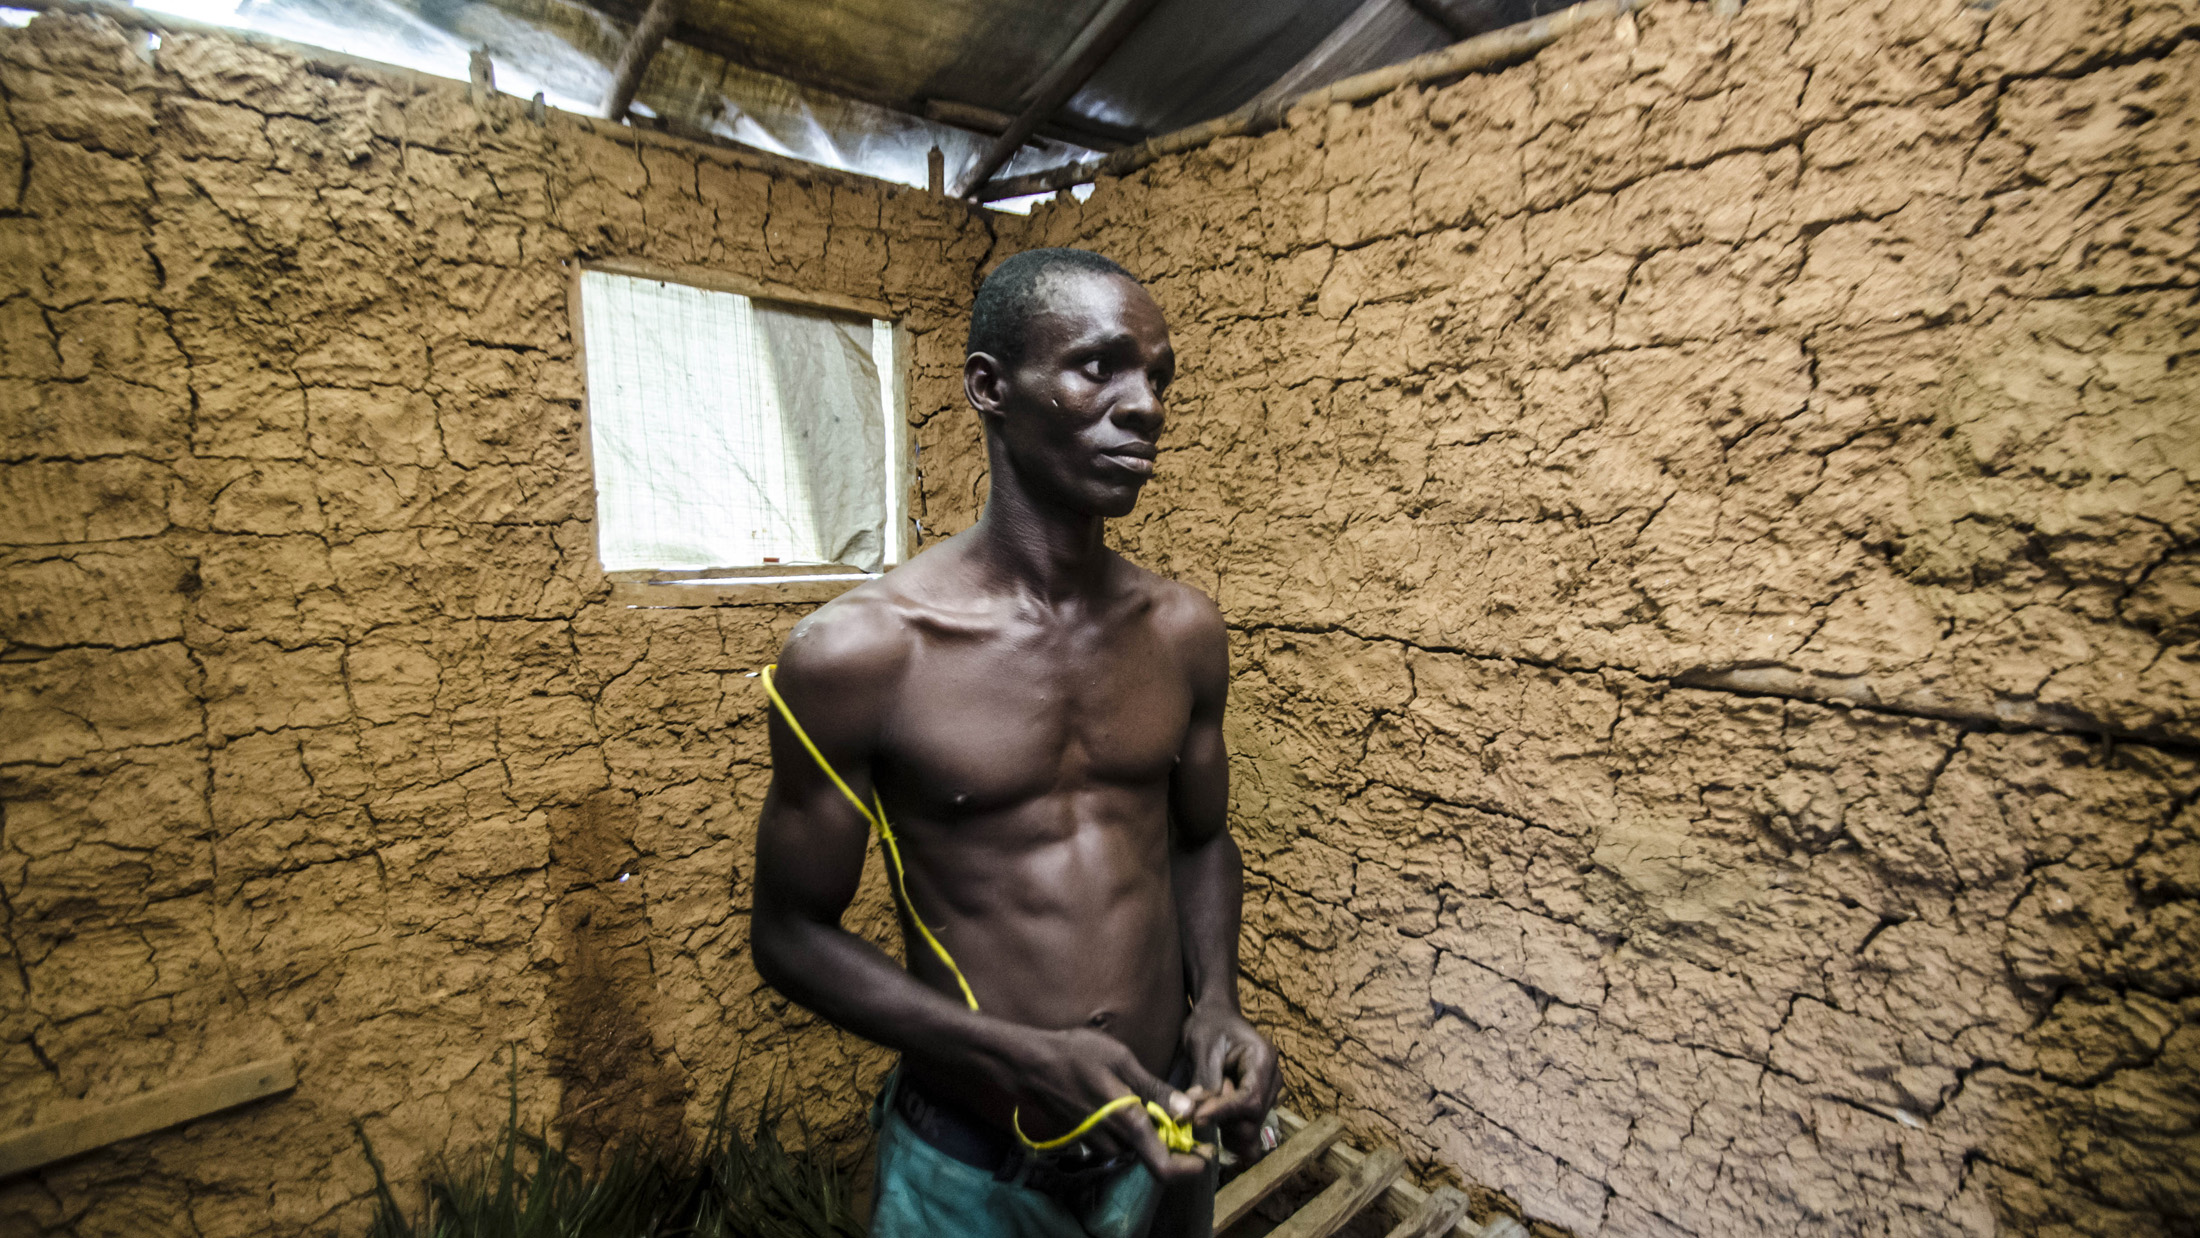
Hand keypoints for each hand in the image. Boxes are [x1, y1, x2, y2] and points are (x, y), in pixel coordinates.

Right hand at [1008, 1026, 1211, 1182]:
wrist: (1030, 1064)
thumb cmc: (1076, 1054)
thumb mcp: (1120, 1060)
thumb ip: (1154, 1089)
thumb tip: (1188, 1112)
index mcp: (1126, 1122)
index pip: (1163, 1167)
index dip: (1189, 1167)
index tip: (1204, 1153)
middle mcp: (1112, 1141)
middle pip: (1153, 1154)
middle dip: (1172, 1138)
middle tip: (1183, 1108)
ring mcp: (1097, 1143)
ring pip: (1137, 1147)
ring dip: (1150, 1131)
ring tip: (1152, 1097)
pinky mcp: (1087, 1139)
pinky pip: (1118, 1141)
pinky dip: (1131, 1127)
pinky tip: (1129, 1100)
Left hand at [1180, 1001, 1279, 1161]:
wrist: (1217, 1016)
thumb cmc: (1209, 1025)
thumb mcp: (1202, 1046)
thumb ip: (1203, 1080)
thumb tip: (1194, 1114)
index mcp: (1263, 1059)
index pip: (1250, 1098)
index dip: (1225, 1112)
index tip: (1197, 1118)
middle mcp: (1273, 1078)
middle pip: (1254, 1117)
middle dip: (1224, 1122)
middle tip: (1196, 1111)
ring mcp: (1268, 1092)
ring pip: (1250, 1126)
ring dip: (1224, 1127)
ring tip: (1203, 1108)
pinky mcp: (1258, 1101)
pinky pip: (1247, 1125)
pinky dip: (1228, 1130)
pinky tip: (1211, 1119)